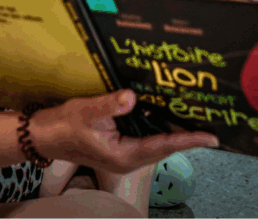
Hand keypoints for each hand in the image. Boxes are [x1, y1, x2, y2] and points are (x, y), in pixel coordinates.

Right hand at [36, 90, 217, 173]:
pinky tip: (170, 116)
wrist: (44, 135)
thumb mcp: (87, 111)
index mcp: (124, 155)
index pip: (163, 145)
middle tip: (213, 125)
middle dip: (189, 136)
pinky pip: (148, 139)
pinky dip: (161, 128)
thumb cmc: (64, 126)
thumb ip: (110, 105)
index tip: (211, 138)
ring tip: (199, 120)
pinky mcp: (121, 147)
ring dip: (177, 133)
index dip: (188, 140)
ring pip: (158, 143)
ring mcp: (126, 155)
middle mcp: (128, 159)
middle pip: (166, 146)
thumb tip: (132, 98)